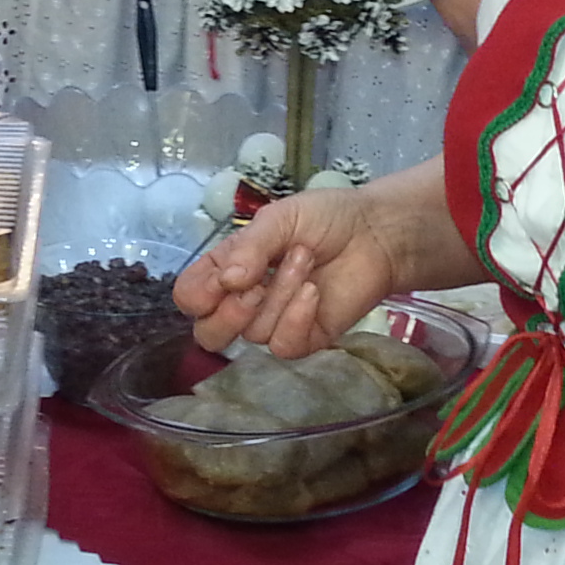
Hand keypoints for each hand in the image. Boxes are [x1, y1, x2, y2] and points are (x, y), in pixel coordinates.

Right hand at [176, 167, 465, 359]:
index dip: (197, 296)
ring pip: (253, 332)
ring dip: (280, 293)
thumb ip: (248, 248)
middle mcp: (244, 302)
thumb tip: (227, 281)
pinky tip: (313, 291)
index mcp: (227, 270)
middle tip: (258, 280)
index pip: (190, 298)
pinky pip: (283, 345)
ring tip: (304, 259)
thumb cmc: (324, 220)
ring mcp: (274, 323)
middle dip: (231, 309)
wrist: (375, 233)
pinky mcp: (304, 339)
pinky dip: (296, 317)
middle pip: (209, 334)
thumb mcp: (278, 220)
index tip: (222, 277)